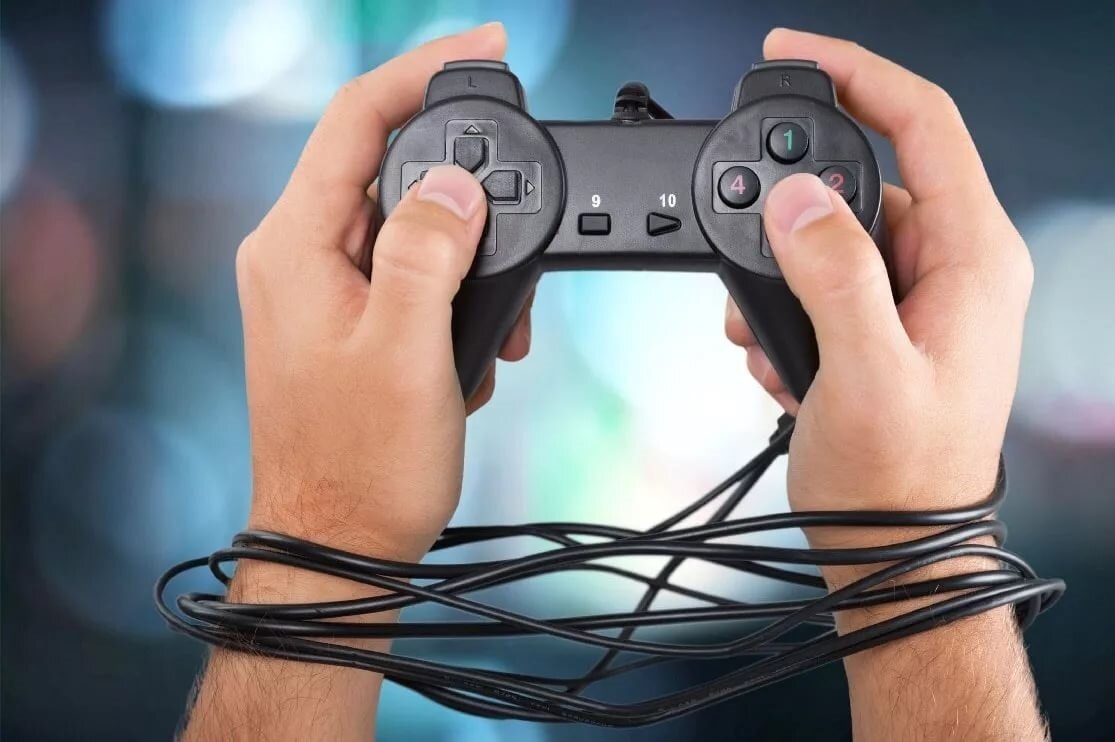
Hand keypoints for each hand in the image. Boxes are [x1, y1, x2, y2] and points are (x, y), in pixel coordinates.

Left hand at [235, 22, 529, 561]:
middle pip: (388, 168)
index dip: (422, 72)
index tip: (488, 49)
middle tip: (515, 240)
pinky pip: (409, 272)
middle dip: (468, 197)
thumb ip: (430, 251)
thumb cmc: (362, 468)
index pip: (354, 119)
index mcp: (294, 246)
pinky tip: (470, 353)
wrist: (338, 544)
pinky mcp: (345, 317)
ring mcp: (319, 287)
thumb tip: (456, 182)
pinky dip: (454, 297)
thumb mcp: (408, 352)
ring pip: (409, 226)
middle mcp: (296, 255)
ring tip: (494, 328)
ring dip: (469, 261)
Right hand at [726, 31, 1033, 552]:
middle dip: (791, 212)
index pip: (924, 122)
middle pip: (862, 180)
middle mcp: (953, 267)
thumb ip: (831, 274)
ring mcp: (918, 297)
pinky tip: (779, 360)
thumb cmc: (899, 481)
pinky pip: (825, 279)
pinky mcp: (885, 325)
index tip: (791, 52)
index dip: (858, 73)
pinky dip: (787, 309)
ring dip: (780, 274)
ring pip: (832, 235)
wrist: (895, 552)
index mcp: (974, 258)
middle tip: (748, 255)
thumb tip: (792, 197)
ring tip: (764, 336)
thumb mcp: (864, 374)